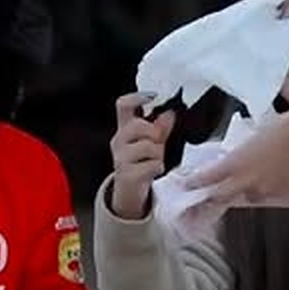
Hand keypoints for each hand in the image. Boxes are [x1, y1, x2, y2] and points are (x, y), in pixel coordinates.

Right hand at [109, 93, 175, 219]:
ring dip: (159, 154)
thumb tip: (169, 113)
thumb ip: (160, 127)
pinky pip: (152, 164)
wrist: (129, 193)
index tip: (153, 96)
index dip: (137, 97)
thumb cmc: (141, 163)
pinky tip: (153, 172)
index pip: (124, 105)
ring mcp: (120, 158)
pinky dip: (158, 168)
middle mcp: (119, 141)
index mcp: (124, 128)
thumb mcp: (151, 142)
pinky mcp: (127, 175)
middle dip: (155, 134)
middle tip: (157, 144)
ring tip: (154, 160)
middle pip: (139, 125)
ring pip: (149, 146)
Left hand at [184, 102, 288, 208]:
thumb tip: (237, 162)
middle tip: (206, 201)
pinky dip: (270, 188)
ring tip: (258, 177)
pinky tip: (278, 175)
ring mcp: (265, 189)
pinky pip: (271, 194)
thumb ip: (242, 156)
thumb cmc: (281, 126)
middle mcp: (247, 180)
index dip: (195, 183)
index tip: (186, 186)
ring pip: (250, 196)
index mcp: (236, 162)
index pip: (208, 177)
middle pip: (222, 197)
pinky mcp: (283, 193)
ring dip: (249, 190)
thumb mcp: (253, 139)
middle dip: (213, 198)